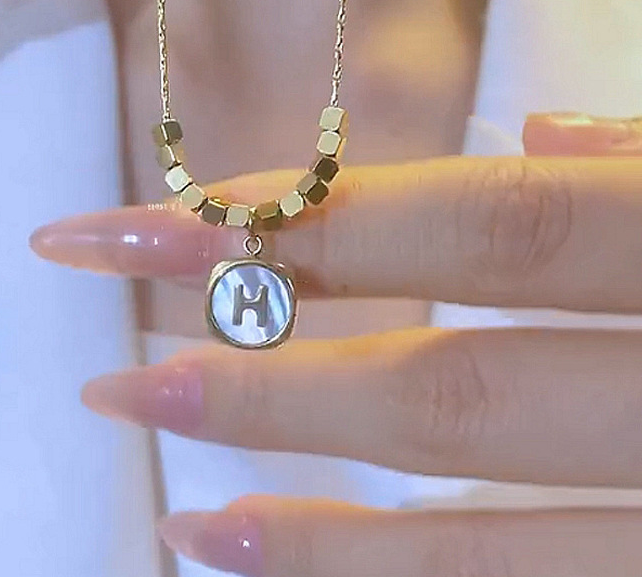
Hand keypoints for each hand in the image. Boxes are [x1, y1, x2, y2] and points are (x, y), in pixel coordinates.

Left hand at [32, 112, 641, 576]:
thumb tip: (546, 129)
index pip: (480, 224)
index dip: (314, 225)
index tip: (163, 226)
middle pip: (450, 387)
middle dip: (267, 373)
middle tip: (116, 379)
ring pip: (472, 516)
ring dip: (303, 505)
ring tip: (169, 501)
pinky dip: (385, 573)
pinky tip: (254, 550)